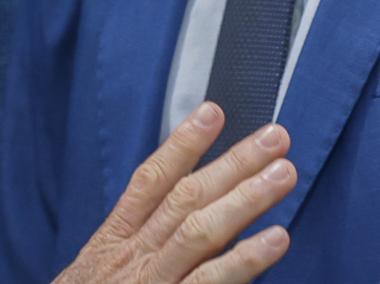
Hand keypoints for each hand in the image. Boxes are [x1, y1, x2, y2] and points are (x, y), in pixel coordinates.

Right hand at [52, 102, 295, 283]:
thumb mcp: (95, 275)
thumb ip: (133, 241)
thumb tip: (178, 214)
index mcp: (113, 244)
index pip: (149, 181)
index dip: (182, 144)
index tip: (213, 111)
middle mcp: (132, 258)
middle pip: (185, 198)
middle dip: (232, 163)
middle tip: (274, 136)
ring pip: (200, 232)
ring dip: (246, 198)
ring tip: (284, 174)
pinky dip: (245, 260)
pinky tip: (277, 239)